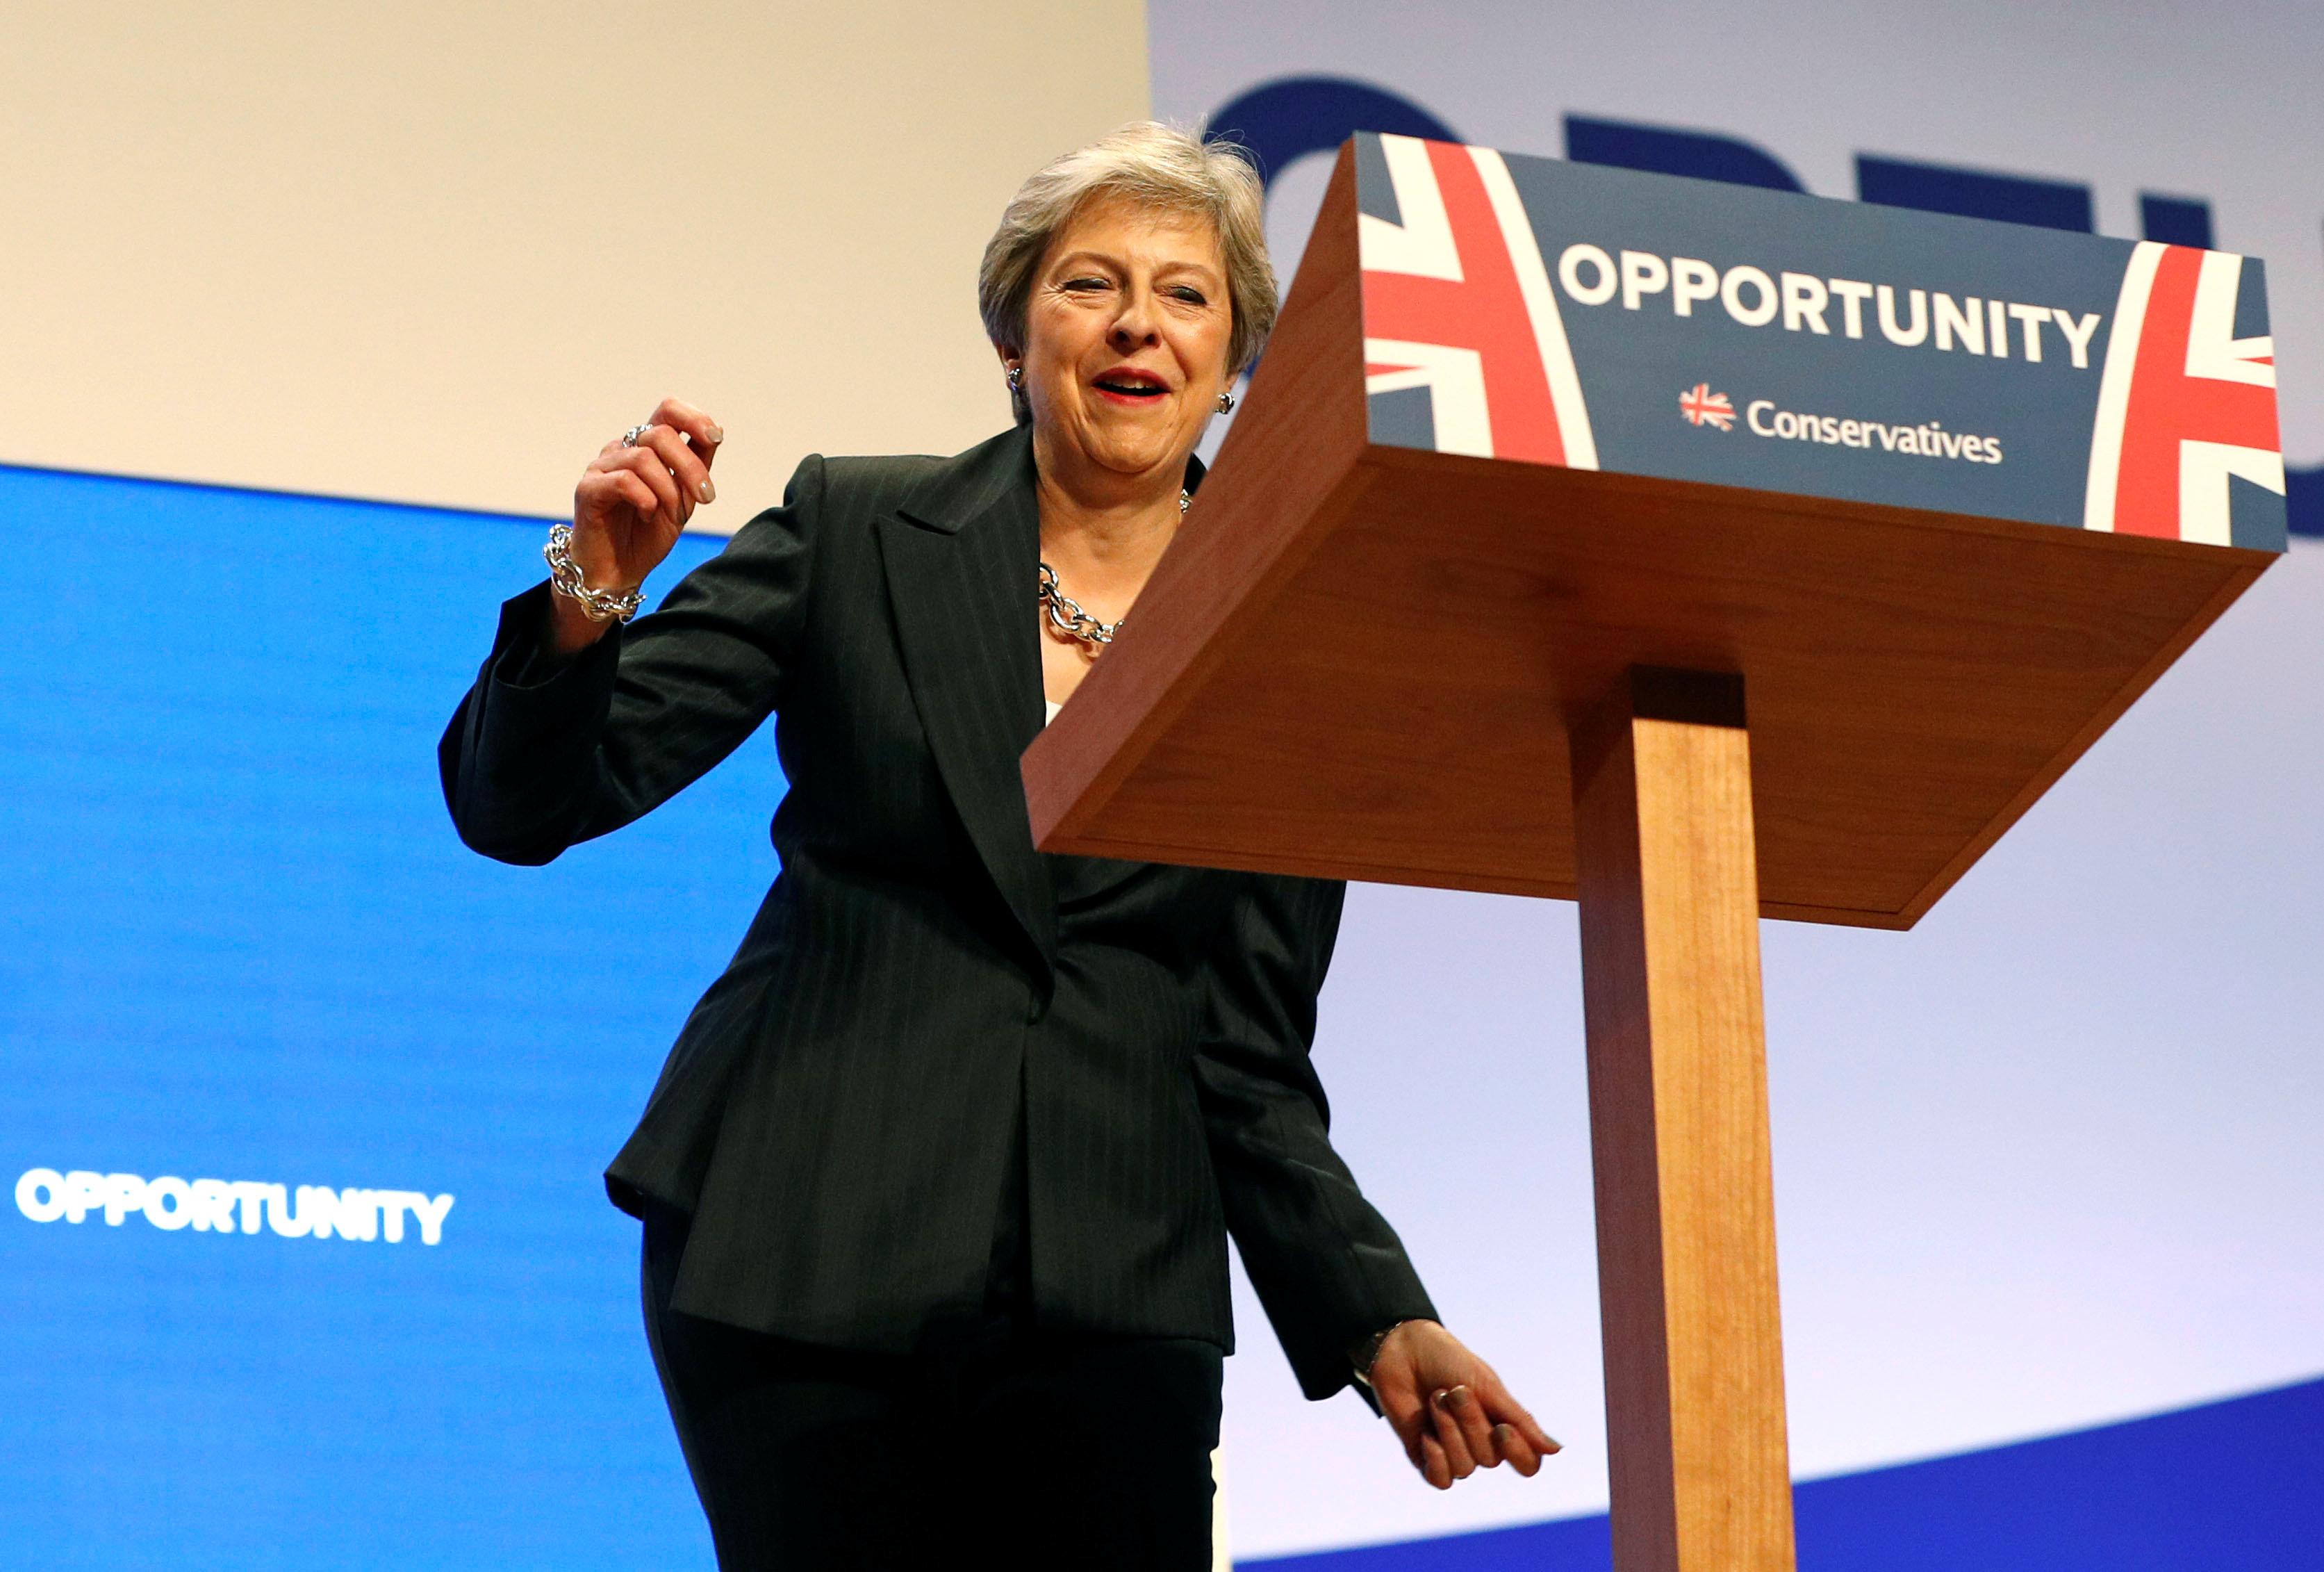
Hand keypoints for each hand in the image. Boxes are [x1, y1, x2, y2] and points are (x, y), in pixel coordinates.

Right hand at [553, 396, 723, 650]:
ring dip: (669, 491)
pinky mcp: (588, 488)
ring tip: (671, 516)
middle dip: (691, 467)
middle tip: (705, 498)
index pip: (667, 410)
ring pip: (644, 458)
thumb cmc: (648, 534)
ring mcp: (602, 467)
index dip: (694, 417)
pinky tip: (648, 515)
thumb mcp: (684, 499)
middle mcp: (622, 449)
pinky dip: (646, 499)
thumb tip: (716, 430)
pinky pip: (624, 480)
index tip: (716, 438)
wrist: (618, 572)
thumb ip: (696, 465)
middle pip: (660, 433)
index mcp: (646, 447)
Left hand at [1365, 1320, 1560, 1489]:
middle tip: (1453, 1391)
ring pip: (1465, 1468)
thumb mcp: (1487, 1386)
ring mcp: (1453, 1452)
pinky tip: (1426, 1434)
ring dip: (1448, 1431)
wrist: (1401, 1349)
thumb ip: (1519, 1420)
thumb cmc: (1447, 1361)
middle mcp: (1481, 1444)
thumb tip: (1556, 1450)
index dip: (1518, 1452)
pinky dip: (1435, 1459)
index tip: (1502, 1429)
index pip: (1526, 1463)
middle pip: (1490, 1458)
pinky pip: (1440, 1479)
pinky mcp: (1425, 1457)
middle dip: (1470, 1423)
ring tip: (1435, 1399)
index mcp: (1502, 1426)